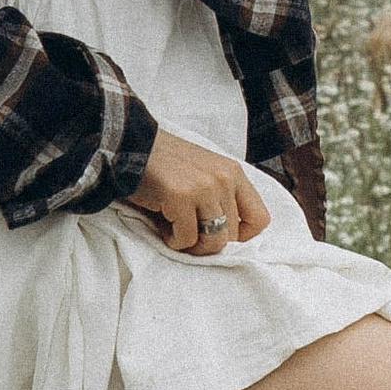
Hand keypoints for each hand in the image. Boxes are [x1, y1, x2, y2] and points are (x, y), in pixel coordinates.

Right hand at [125, 128, 271, 254]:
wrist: (130, 146)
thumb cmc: (164, 164)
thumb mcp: (205, 173)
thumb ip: (222, 198)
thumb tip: (227, 239)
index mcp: (234, 173)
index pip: (260, 219)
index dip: (242, 236)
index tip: (218, 233)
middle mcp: (225, 179)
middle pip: (233, 236)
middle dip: (207, 242)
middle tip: (186, 230)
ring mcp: (205, 188)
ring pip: (214, 242)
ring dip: (191, 244)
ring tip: (174, 227)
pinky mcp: (182, 197)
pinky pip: (185, 239)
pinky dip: (171, 240)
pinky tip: (161, 223)